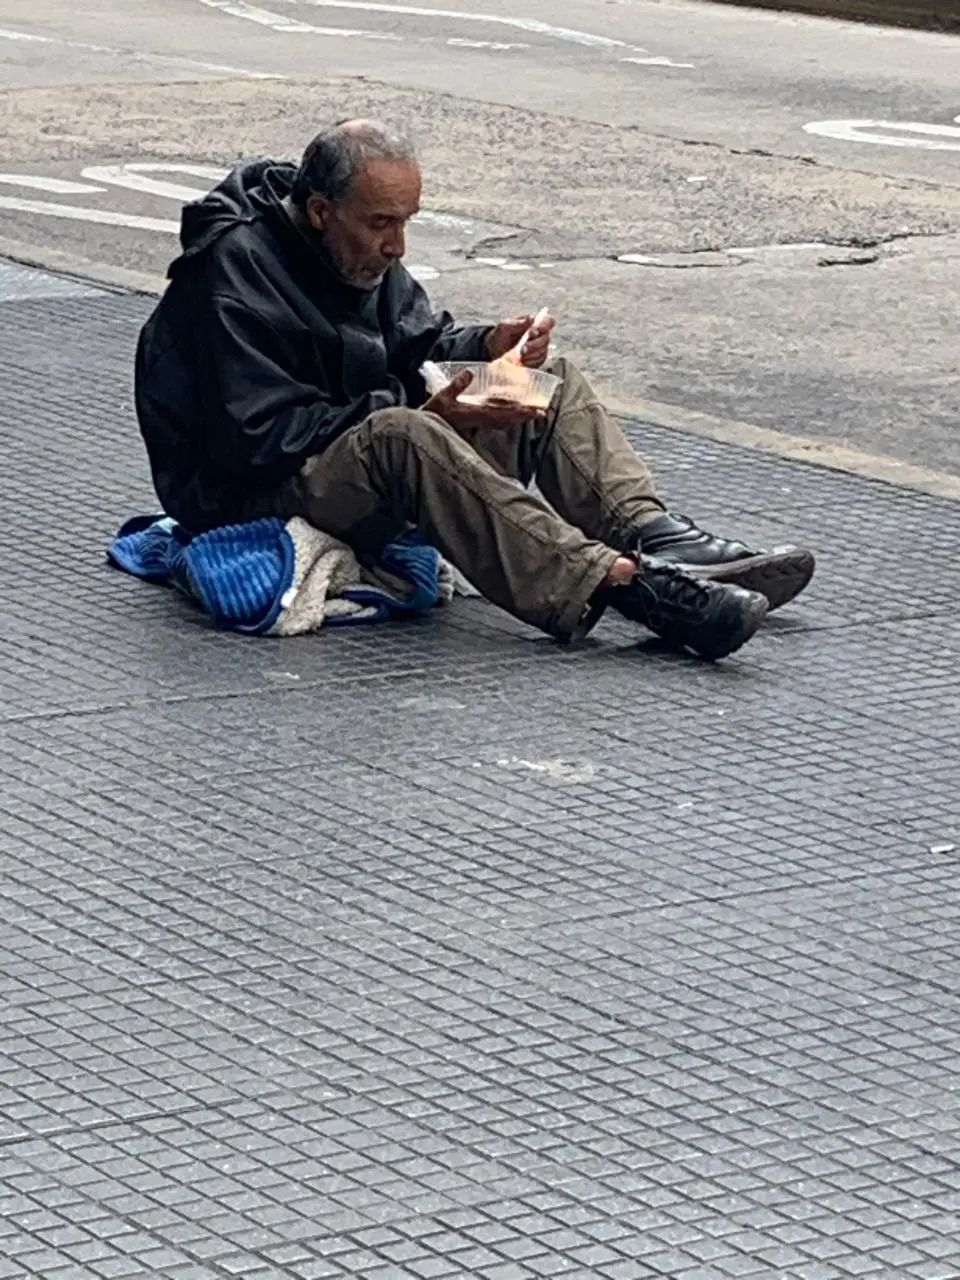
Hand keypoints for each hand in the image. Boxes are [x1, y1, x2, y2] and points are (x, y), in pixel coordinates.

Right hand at [423, 369, 542, 432]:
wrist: (428, 425)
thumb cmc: (435, 411)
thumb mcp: (443, 395)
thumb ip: (457, 384)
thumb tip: (470, 371)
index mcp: (477, 413)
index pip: (503, 413)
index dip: (520, 412)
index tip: (534, 410)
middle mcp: (482, 419)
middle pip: (509, 418)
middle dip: (525, 415)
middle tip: (542, 412)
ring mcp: (480, 422)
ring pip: (505, 420)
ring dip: (519, 417)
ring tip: (534, 413)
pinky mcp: (477, 422)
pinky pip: (498, 420)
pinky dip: (509, 417)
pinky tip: (514, 414)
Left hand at [486, 313, 556, 367]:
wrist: (492, 352)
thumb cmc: (499, 336)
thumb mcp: (504, 327)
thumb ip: (517, 323)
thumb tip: (531, 318)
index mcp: (533, 324)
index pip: (548, 321)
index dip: (545, 326)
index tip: (533, 332)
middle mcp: (538, 336)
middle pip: (546, 339)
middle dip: (535, 345)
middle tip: (523, 349)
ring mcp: (538, 348)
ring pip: (543, 351)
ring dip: (532, 355)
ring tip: (520, 355)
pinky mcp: (536, 360)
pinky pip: (539, 361)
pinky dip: (531, 362)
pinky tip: (522, 361)